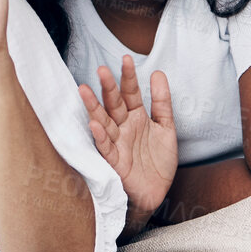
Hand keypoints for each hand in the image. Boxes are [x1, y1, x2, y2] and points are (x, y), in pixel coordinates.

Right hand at [79, 55, 177, 216]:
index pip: (130, 93)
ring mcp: (117, 144)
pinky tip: (95, 124)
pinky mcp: (114, 162)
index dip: (128, 77)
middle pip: (113, 104)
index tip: (127, 58)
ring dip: (94, 107)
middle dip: (108, 87)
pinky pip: (106, 147)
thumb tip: (157, 73)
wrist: (158, 193)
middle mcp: (123, 128)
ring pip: (103, 122)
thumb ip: (162, 102)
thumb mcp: (166, 128)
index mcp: (136, 117)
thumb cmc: (159, 161)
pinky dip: (100, 136)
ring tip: (84, 90)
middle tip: (102, 69)